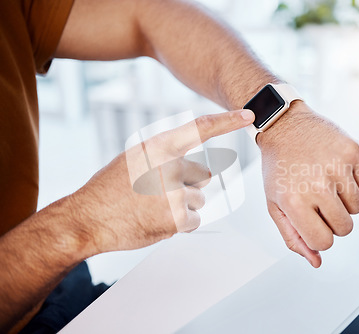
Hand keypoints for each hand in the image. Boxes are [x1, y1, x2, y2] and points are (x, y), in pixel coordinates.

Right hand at [70, 109, 254, 255]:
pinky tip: (157, 221)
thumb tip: (202, 173)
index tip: (248, 114)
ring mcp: (174, 192)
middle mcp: (169, 166)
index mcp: (158, 147)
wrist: (88, 218)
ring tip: (153, 209)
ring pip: (199, 200)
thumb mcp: (135, 160)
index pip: (199, 128)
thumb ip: (167, 159)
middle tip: (159, 194)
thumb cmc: (110, 190)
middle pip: (202, 177)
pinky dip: (181, 225)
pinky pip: (194, 221)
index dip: (226, 121)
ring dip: (183, 208)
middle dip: (188, 187)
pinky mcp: (177, 218)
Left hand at [258, 102, 358, 267]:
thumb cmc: (279, 166)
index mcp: (294, 201)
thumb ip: (293, 236)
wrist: (285, 125)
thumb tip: (317, 261)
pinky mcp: (353, 152)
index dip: (320, 235)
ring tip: (326, 182)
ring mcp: (338, 167)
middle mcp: (318, 185)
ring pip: (358, 208)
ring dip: (344, 200)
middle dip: (334, 220)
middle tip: (319, 200)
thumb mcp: (275, 204)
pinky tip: (335, 168)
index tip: (314, 222)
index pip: (324, 242)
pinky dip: (354, 180)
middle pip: (345, 228)